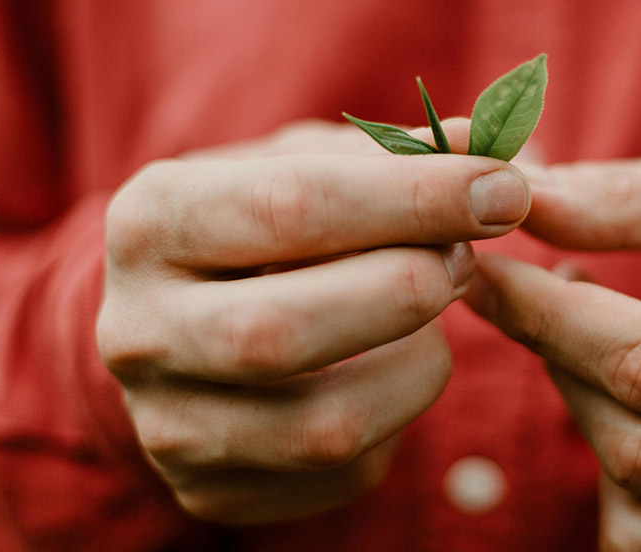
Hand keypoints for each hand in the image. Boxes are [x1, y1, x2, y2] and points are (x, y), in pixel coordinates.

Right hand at [97, 120, 529, 522]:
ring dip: (417, 363)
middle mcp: (138, 329)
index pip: (291, 207)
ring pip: (324, 426)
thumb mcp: (310, 165)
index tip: (502, 188)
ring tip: (432, 314)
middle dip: (407, 289)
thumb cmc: (264, 224)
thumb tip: (501, 150)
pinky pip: (344, 470)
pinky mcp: (212, 490)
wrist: (188, 318)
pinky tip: (394, 366)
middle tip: (465, 256)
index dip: (413, 199)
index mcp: (151, 221)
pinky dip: (400, 414)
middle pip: (284, 331)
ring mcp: (169, 424)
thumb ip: (396, 157)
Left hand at [465, 139, 640, 551]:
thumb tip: (519, 201)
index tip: (483, 271)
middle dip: (558, 359)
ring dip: (581, 408)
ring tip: (591, 337)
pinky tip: (620, 398)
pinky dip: (611, 466)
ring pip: (632, 494)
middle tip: (534, 294)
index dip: (546, 316)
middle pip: (632, 438)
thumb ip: (631, 198)